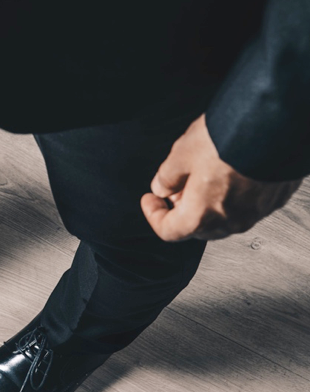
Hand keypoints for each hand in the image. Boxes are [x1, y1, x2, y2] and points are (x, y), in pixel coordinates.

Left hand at [141, 114, 301, 240]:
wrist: (278, 124)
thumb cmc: (230, 139)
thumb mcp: (182, 153)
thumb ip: (167, 176)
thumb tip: (161, 187)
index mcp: (201, 216)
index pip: (168, 231)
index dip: (154, 215)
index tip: (150, 200)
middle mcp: (231, 221)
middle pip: (197, 228)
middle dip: (181, 210)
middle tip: (175, 187)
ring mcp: (256, 212)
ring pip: (223, 218)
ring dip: (208, 204)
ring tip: (201, 177)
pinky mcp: (275, 198)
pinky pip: (246, 206)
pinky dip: (232, 196)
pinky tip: (229, 173)